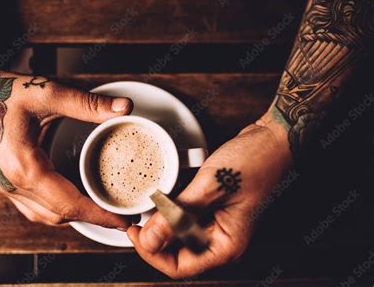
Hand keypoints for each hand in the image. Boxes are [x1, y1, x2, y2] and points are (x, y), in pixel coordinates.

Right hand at [0, 50, 132, 228]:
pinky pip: (32, 207)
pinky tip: (70, 200)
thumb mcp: (47, 93)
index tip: (124, 221)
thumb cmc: (2, 89)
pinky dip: (55, 210)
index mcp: (23, 166)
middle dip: (92, 219)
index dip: (100, 215)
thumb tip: (125, 108)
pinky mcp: (1, 182)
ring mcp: (2, 186)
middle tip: (121, 218)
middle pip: (59, 215)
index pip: (69, 204)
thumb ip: (88, 104)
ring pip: (44, 216)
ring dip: (73, 217)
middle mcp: (10, 183)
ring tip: (101, 211)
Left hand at [127, 112, 292, 277]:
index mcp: (226, 245)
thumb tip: (149, 240)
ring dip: (162, 224)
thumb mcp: (210, 187)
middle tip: (136, 219)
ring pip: (180, 235)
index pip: (180, 267)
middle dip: (154, 240)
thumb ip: (178, 215)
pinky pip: (186, 217)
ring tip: (146, 207)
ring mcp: (217, 224)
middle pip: (177, 253)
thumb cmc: (253, 162)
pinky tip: (162, 196)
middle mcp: (221, 239)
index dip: (152, 254)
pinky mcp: (213, 208)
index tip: (135, 233)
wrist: (271, 139)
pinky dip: (172, 210)